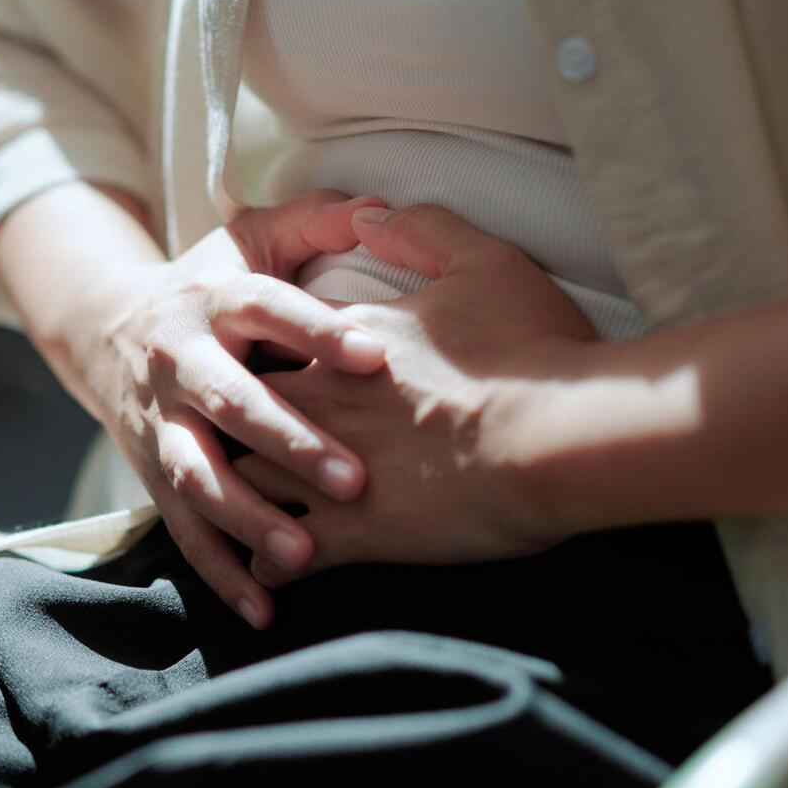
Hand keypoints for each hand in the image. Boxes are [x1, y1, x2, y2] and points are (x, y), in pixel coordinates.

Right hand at [40, 190, 389, 627]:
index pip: (268, 308)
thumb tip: (379, 207)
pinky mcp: (152, 474)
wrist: (106, 333)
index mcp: (215, 296)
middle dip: (290, 442)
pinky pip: (184, 529)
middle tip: (355, 479)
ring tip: (302, 554)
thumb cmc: (211, 283)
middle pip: (231, 402)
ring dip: (247, 517)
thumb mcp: (252, 237)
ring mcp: (162, 423)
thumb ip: (317, 220)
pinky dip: (220, 571)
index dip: (317, 329)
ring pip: (198, 475)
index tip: (376, 353)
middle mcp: (181, 360)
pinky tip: (264, 607)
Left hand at [235, 204, 602, 585]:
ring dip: (237, 497)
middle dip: (233, 421)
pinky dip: (270, 565)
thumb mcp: (485, 262)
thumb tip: (368, 213)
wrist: (558, 437)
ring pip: (245, 483)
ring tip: (234, 511)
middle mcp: (322, 401)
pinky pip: (284, 556)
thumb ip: (422, 229)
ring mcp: (328, 468)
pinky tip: (268, 574)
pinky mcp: (352, 533)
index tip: (267, 358)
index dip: (268, 348)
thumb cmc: (529, 349)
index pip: (277, 337)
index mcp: (345, 340)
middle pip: (244, 406)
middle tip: (229, 436)